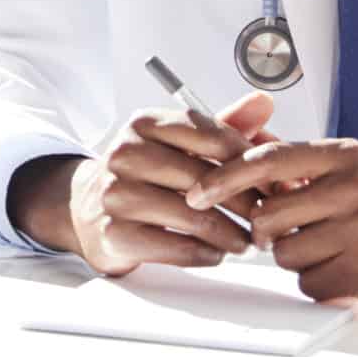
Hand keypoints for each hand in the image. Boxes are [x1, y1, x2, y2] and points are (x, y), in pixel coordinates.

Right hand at [14, 96, 278, 274]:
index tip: (272, 182)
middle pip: (205, 179)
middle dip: (246, 204)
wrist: (85, 209)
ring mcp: (116, 194)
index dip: (250, 162)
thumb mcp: (177, 143)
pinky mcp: (115, 234)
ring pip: (194, 216)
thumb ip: (222, 126)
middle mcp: (125, 153)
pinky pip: (176, 247)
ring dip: (230, 235)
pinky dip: (205, 254)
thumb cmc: (143, 175)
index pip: (212, 137)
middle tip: (266, 219)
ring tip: (246, 241)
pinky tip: (216, 254)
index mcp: (144, 123)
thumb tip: (264, 102)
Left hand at [183, 139, 357, 311]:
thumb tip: (245, 144)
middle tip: (291, 229)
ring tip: (335, 247)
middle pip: (269, 216)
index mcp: (347, 156)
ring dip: (299, 257)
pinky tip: (349, 268)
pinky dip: (320, 282)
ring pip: (286, 254)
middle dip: (269, 230)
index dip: (225, 177)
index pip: (269, 160)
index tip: (197, 191)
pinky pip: (309, 284)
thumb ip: (304, 161)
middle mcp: (353, 190)